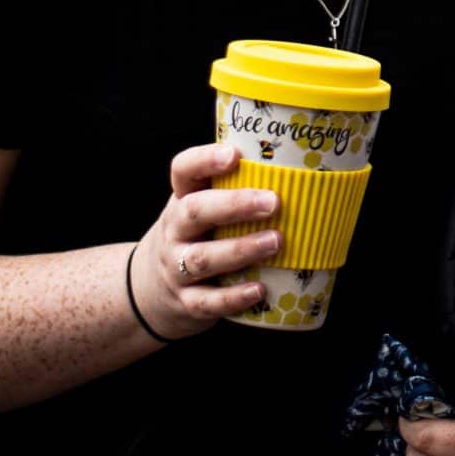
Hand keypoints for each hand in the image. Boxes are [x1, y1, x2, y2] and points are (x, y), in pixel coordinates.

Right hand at [129, 143, 279, 340]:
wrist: (150, 289)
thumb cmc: (197, 238)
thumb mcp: (203, 210)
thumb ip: (236, 193)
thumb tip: (304, 177)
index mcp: (182, 199)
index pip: (183, 170)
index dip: (204, 160)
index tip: (234, 154)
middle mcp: (174, 231)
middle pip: (194, 212)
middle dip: (234, 205)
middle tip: (272, 202)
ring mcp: (176, 268)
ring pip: (202, 258)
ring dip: (241, 249)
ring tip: (276, 242)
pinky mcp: (186, 301)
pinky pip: (207, 301)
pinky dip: (233, 297)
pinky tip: (259, 290)